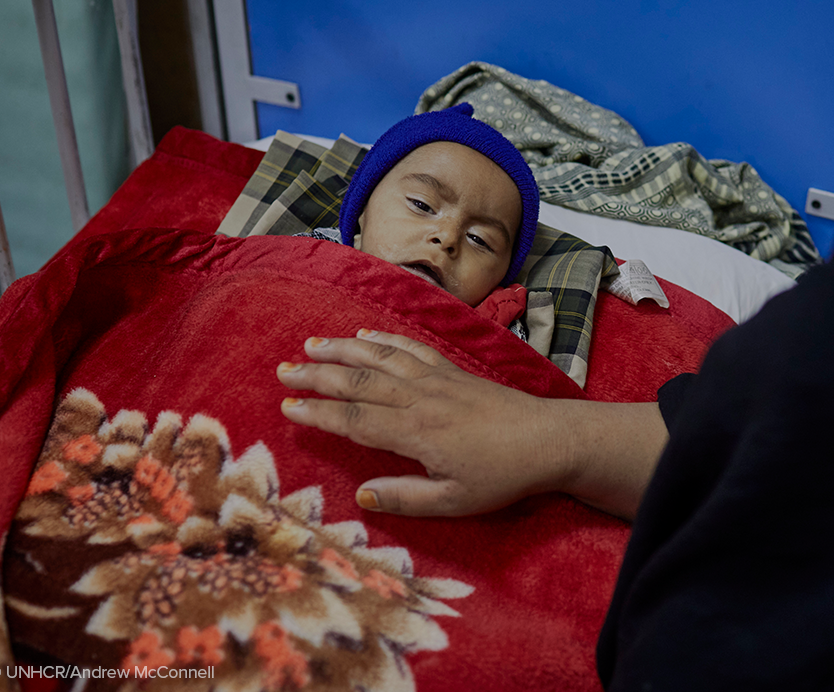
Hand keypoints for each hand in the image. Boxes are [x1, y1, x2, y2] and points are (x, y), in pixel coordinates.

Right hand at [277, 331, 666, 518]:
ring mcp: (436, 378)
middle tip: (284, 371)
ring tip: (311, 345)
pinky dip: (383, 338)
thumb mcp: (455, 501)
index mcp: (415, 431)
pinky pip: (410, 347)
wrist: (548, 439)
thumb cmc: (502, 475)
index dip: (319, 413)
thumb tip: (362, 495)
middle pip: (358, 380)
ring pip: (380, 357)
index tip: (288, 408)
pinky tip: (364, 333)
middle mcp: (419, 397)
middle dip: (318, 375)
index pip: (355, 418)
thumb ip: (406, 498)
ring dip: (343, 349)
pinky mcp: (452, 370)